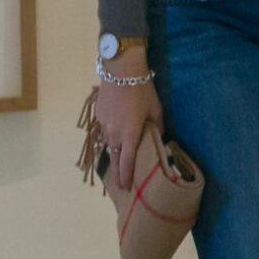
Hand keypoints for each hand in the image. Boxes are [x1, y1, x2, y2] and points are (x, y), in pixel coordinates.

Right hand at [95, 49, 162, 190]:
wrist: (120, 70)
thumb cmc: (142, 89)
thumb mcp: (156, 109)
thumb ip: (157, 126)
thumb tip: (159, 136)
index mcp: (130, 134)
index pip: (127, 162)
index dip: (126, 176)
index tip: (126, 188)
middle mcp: (114, 133)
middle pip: (114, 159)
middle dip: (117, 174)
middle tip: (120, 186)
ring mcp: (104, 124)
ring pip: (108, 144)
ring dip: (113, 155)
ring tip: (117, 164)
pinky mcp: (99, 115)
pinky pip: (104, 130)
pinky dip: (109, 137)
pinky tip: (114, 136)